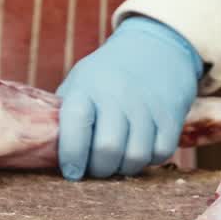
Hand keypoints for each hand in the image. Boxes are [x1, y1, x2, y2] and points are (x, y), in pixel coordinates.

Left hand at [57, 16, 202, 179]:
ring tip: (118, 161)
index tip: (72, 171)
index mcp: (87, 87)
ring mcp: (147, 105)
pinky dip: (149, 160)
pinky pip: (161, 153)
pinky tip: (139, 149)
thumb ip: (65, 115)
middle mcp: (118, 95)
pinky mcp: (171, 116)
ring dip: (124, 168)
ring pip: (136, 156)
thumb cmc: (106, 75)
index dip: (71, 155)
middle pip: (108, 148)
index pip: (75, 124)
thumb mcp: (79, 84)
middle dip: (99, 169)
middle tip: (97, 168)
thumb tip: (49, 153)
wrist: (155, 48)